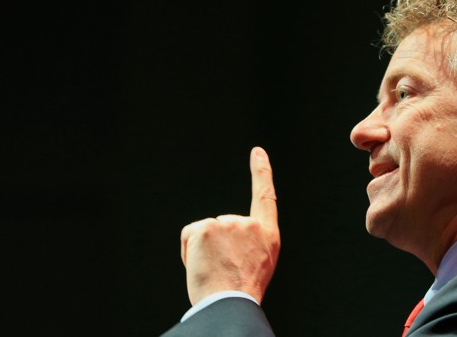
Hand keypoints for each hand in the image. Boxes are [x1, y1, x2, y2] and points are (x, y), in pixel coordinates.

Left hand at [180, 146, 280, 304]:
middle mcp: (250, 224)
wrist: (230, 302)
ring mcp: (228, 223)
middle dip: (217, 246)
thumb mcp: (259, 263)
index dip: (262, 173)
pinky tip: (203, 266)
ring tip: (215, 271)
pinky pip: (189, 236)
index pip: (265, 196)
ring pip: (205, 232)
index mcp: (267, 234)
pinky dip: (189, 252)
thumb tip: (226, 236)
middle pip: (223, 225)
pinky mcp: (206, 227)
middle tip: (225, 270)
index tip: (258, 153)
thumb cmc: (242, 291)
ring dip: (203, 251)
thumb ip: (249, 241)